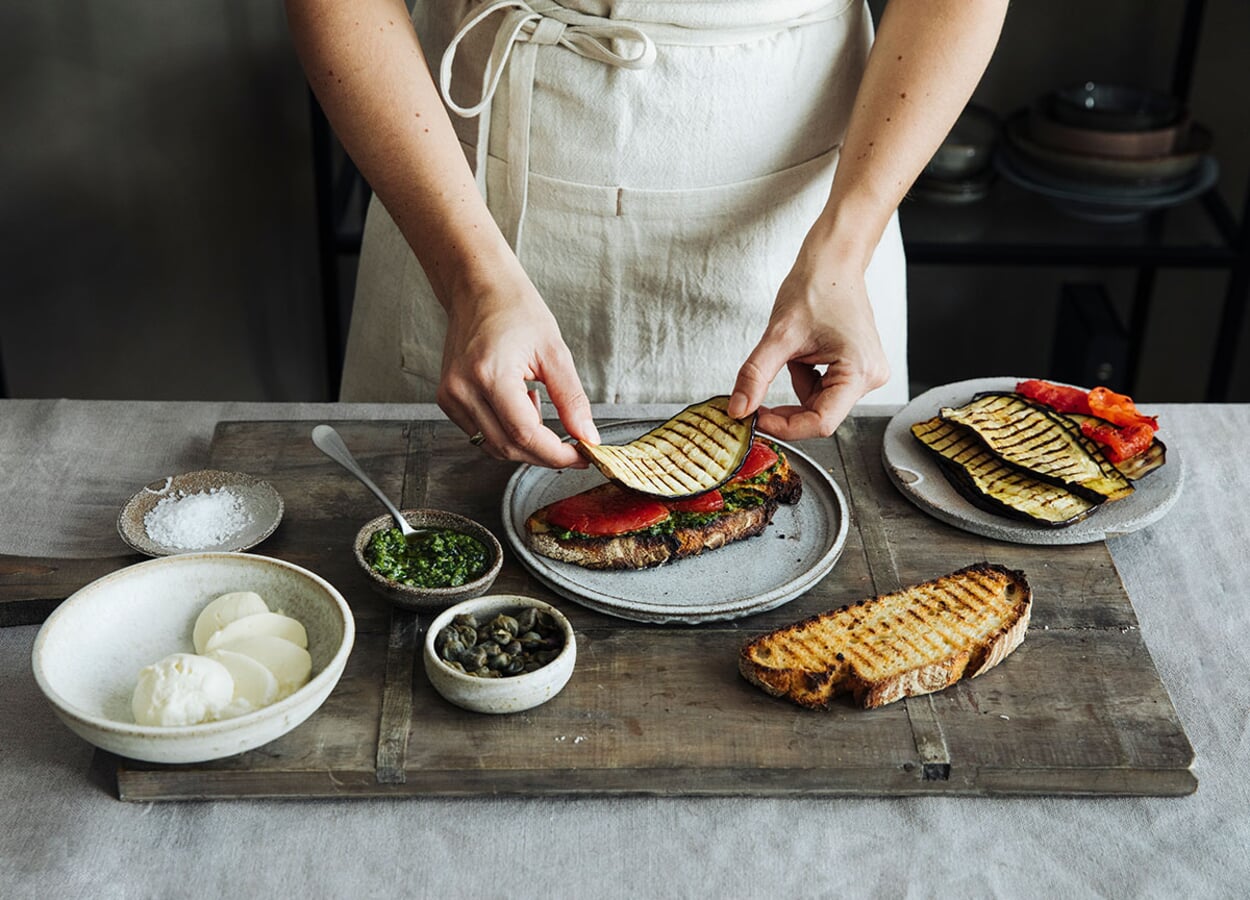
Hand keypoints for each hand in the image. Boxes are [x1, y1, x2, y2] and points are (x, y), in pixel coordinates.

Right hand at [436, 272, 598, 467]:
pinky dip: (507, 431)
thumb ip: (571, 399)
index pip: (525, 433)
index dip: (557, 453)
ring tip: (538, 405)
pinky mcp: (447, 399)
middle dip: (545, 454)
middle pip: (508, 446)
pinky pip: (481, 434)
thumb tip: (587, 437)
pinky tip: (518, 403)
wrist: (479, 289)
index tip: (582, 456)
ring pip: (493, 446)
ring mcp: (450, 396)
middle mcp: (462, 389)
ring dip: (526, 443)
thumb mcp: (554, 351)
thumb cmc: (516, 310)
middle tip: (573, 447)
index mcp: (489, 373)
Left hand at [727, 252, 888, 439]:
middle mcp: (870, 377)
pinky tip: (805, 354)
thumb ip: (755, 376)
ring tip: (795, 353)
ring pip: (819, 404)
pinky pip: (823, 391)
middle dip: (787, 408)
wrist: (832, 263)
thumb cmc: (817, 287)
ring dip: (797, 387)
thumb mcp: (778, 336)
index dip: (785, 427)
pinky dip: (805, 379)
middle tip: (757, 397)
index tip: (756, 420)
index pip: (821, 422)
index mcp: (859, 371)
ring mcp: (865, 374)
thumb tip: (738, 409)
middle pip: (819, 415)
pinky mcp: (857, 370)